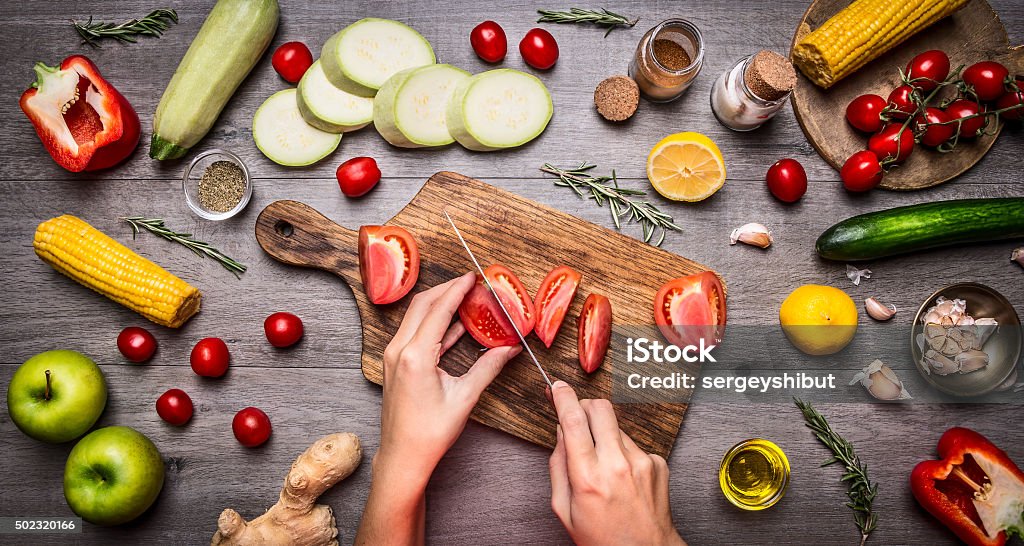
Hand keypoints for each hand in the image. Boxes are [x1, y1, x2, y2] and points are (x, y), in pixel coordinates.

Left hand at [376, 272, 521, 488]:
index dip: (457, 290)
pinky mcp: (395, 363)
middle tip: (470, 283)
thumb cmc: (430, 433)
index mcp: (416, 356)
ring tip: (465, 298)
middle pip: (422, 304)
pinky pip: (414, 332)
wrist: (403, 456)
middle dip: (447, 289)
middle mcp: (399, 351)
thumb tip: (510, 349)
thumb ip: (488, 368)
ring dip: (439, 304)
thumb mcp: (464, 398)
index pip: (438, 310)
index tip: (473, 277)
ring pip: (416, 316)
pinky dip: (433, 322)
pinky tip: (455, 324)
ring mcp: (393, 356)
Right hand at [549, 381, 684, 545]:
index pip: (574, 422)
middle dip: (585, 406)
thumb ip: (558, 466)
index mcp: (588, 477)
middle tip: (578, 419)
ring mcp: (642, 462)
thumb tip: (561, 432)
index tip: (557, 387)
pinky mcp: (658, 463)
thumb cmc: (602, 539)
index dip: (563, 398)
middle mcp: (618, 465)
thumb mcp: (564, 509)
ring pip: (617, 426)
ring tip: (603, 465)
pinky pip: (634, 443)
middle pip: (600, 408)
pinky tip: (623, 477)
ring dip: (605, 434)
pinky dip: (624, 452)